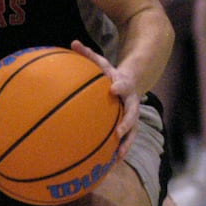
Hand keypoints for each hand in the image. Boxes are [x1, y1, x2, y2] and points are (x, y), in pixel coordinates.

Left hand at [70, 40, 136, 160]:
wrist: (131, 82)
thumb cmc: (109, 73)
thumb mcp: (100, 62)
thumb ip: (88, 54)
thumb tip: (73, 42)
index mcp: (123, 84)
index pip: (123, 85)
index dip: (119, 87)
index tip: (113, 89)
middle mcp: (130, 102)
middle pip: (132, 114)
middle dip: (126, 124)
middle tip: (118, 133)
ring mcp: (132, 116)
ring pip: (133, 132)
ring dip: (126, 145)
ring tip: (117, 157)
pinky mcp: (129, 127)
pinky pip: (126, 140)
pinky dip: (120, 151)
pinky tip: (110, 164)